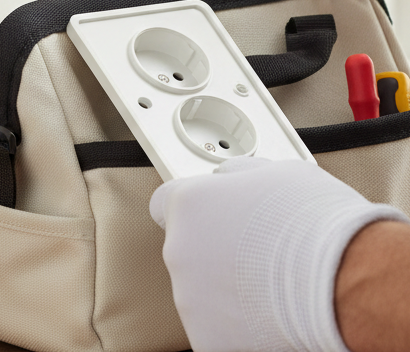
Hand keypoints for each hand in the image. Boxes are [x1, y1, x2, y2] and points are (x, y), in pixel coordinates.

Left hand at [149, 158, 408, 351]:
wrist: (342, 282)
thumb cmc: (314, 223)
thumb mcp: (274, 172)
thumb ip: (237, 175)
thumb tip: (228, 177)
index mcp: (188, 204)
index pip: (165, 203)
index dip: (192, 209)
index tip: (209, 215)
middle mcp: (180, 251)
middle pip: (187, 249)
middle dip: (214, 251)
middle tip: (256, 253)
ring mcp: (191, 300)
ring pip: (200, 291)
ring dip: (225, 287)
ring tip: (270, 283)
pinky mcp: (209, 341)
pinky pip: (217, 328)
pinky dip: (237, 325)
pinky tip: (269, 313)